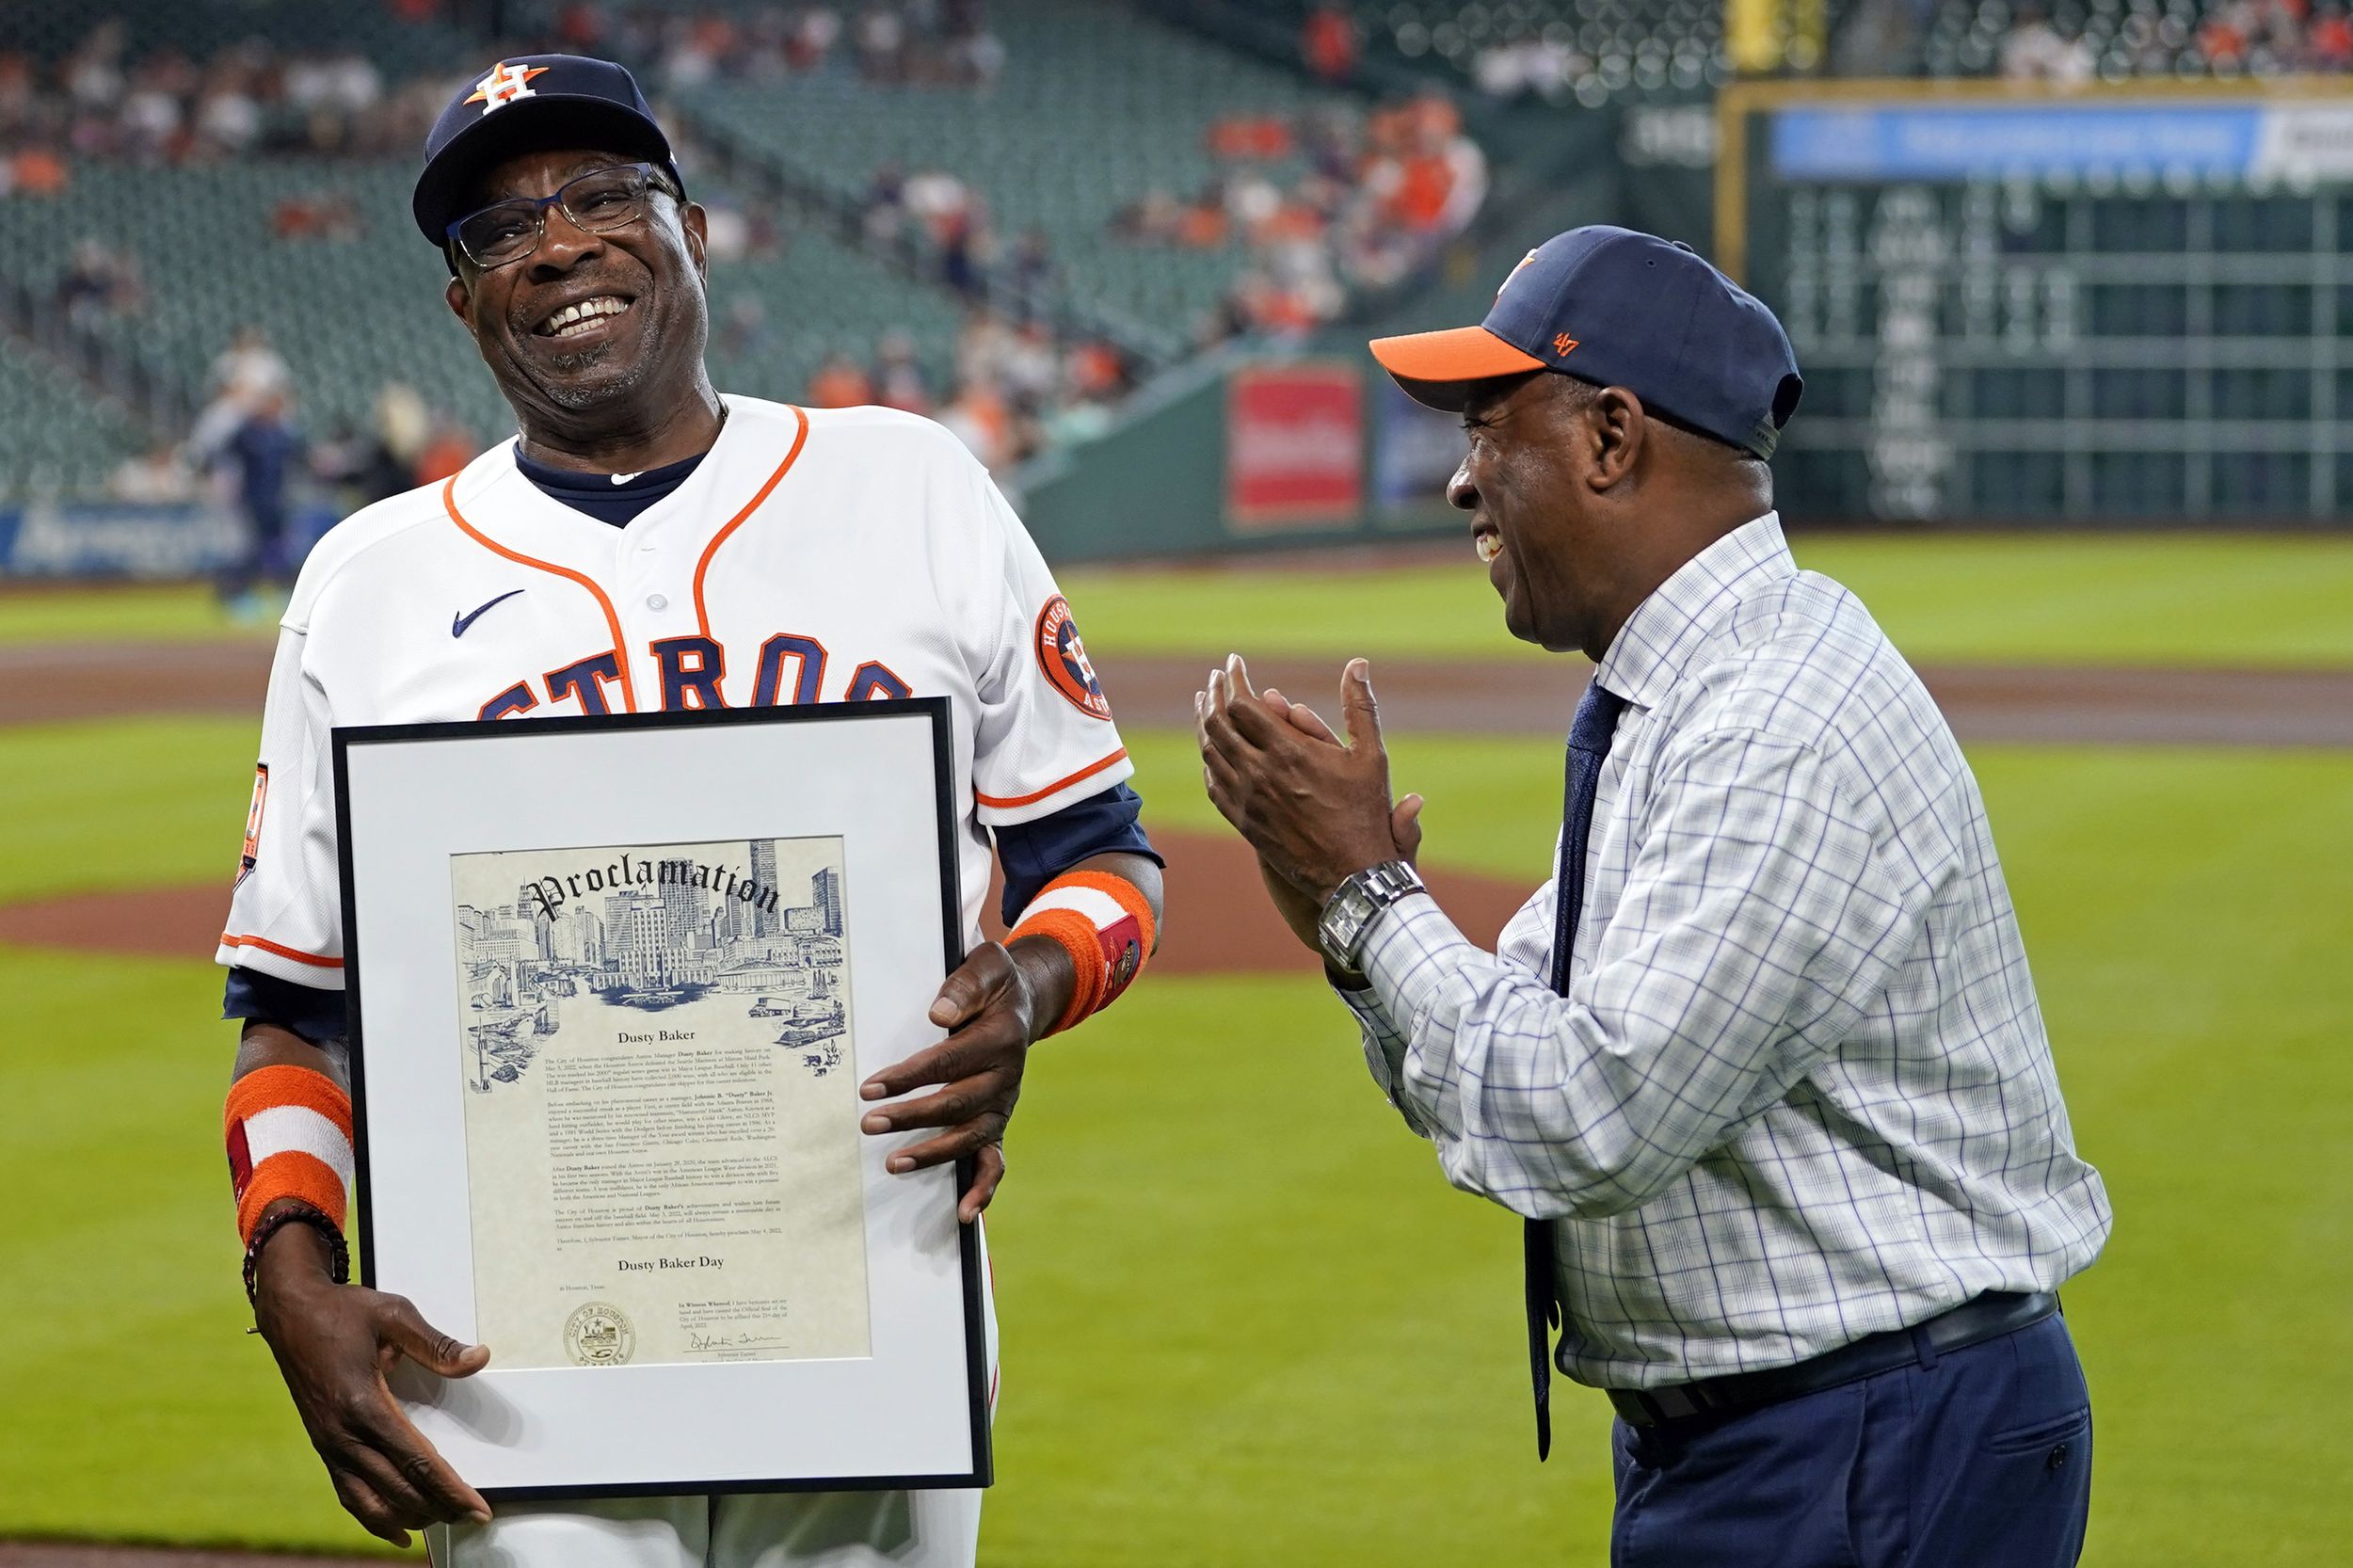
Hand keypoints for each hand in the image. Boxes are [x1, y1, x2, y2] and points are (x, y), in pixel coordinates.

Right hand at [252, 1220, 490, 1545]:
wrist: (289, 1313)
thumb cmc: (343, 1311)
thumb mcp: (394, 1314)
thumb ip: (437, 1344)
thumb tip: (478, 1359)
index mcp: (363, 1404)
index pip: (416, 1461)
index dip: (450, 1489)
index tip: (477, 1507)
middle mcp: (343, 1433)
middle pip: (398, 1489)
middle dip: (438, 1508)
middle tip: (473, 1518)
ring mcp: (329, 1444)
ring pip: (370, 1502)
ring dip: (408, 1518)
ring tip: (443, 1524)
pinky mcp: (323, 1445)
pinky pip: (348, 1494)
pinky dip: (373, 1517)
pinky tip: (397, 1531)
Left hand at [859, 941, 1038, 1222]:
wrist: (1021, 1001)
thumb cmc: (994, 984)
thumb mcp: (986, 965)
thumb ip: (963, 986)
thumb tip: (937, 1016)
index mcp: (1002, 1038)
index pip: (950, 1061)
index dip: (909, 1076)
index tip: (871, 1087)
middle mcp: (1007, 1077)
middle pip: (957, 1104)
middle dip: (911, 1116)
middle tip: (870, 1123)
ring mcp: (1004, 1105)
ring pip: (970, 1137)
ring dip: (932, 1154)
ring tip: (893, 1165)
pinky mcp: (998, 1123)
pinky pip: (995, 1162)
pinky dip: (984, 1189)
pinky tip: (964, 1213)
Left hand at [1197, 653, 1418, 909]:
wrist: (1350, 874)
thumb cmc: (1364, 813)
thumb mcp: (1370, 755)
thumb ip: (1360, 706)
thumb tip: (1357, 663)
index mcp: (1288, 752)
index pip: (1243, 704)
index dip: (1233, 679)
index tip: (1234, 663)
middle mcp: (1260, 774)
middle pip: (1217, 724)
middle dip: (1212, 695)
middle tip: (1214, 679)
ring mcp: (1247, 800)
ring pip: (1210, 753)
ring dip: (1203, 724)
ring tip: (1205, 705)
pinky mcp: (1243, 822)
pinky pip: (1214, 784)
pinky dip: (1208, 760)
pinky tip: (1211, 751)